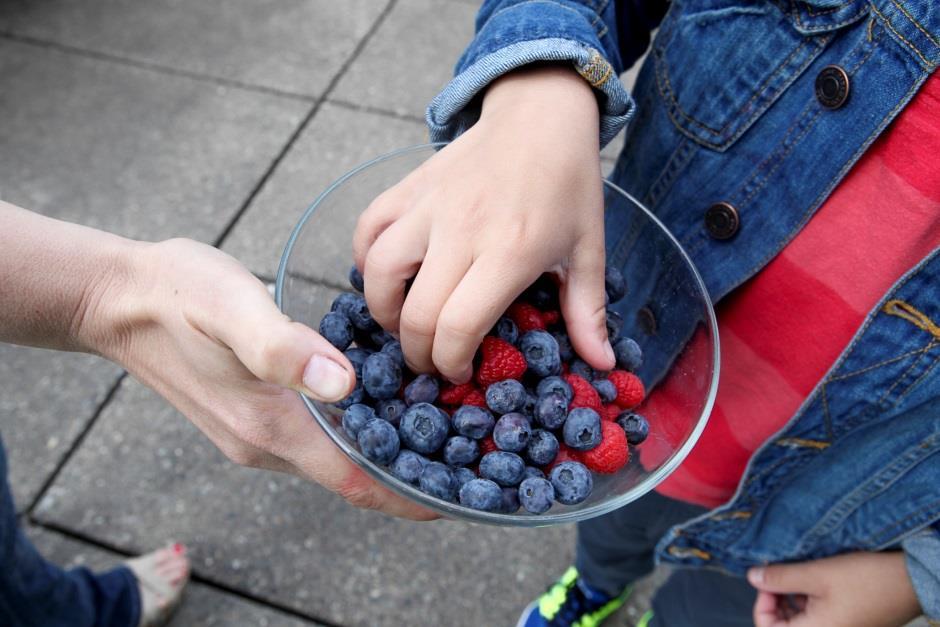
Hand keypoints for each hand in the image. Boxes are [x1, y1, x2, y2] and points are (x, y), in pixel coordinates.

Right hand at [86, 237, 434, 520]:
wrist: (120, 298)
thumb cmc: (178, 294)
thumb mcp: (230, 309)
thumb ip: (283, 348)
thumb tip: (343, 383)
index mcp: (270, 427)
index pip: (353, 482)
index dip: (408, 495)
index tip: (458, 496)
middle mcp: (266, 442)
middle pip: (352, 474)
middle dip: (409, 472)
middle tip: (468, 452)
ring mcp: (257, 431)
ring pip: (335, 455)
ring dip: (385, 449)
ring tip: (440, 425)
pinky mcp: (253, 412)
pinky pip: (316, 434)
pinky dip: (355, 427)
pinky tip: (381, 397)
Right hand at [353, 65, 615, 382]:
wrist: (541, 114)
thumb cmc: (568, 185)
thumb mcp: (588, 249)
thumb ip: (588, 311)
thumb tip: (603, 363)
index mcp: (509, 253)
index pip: (458, 326)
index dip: (450, 362)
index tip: (460, 371)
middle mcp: (461, 231)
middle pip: (414, 313)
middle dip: (416, 353)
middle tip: (431, 360)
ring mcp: (429, 206)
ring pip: (376, 271)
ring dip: (382, 311)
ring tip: (402, 324)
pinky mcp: (409, 186)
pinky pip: (366, 228)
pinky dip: (362, 259)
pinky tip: (384, 276)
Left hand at [748, 552, 921, 626]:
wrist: (910, 582)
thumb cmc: (866, 579)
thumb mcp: (817, 574)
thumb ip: (780, 578)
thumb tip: (753, 577)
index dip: (761, 605)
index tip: (767, 581)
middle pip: (783, 626)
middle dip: (775, 602)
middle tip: (780, 575)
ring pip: (798, 621)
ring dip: (791, 601)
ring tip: (798, 576)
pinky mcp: (844, 624)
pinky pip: (815, 618)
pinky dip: (807, 602)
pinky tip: (813, 582)